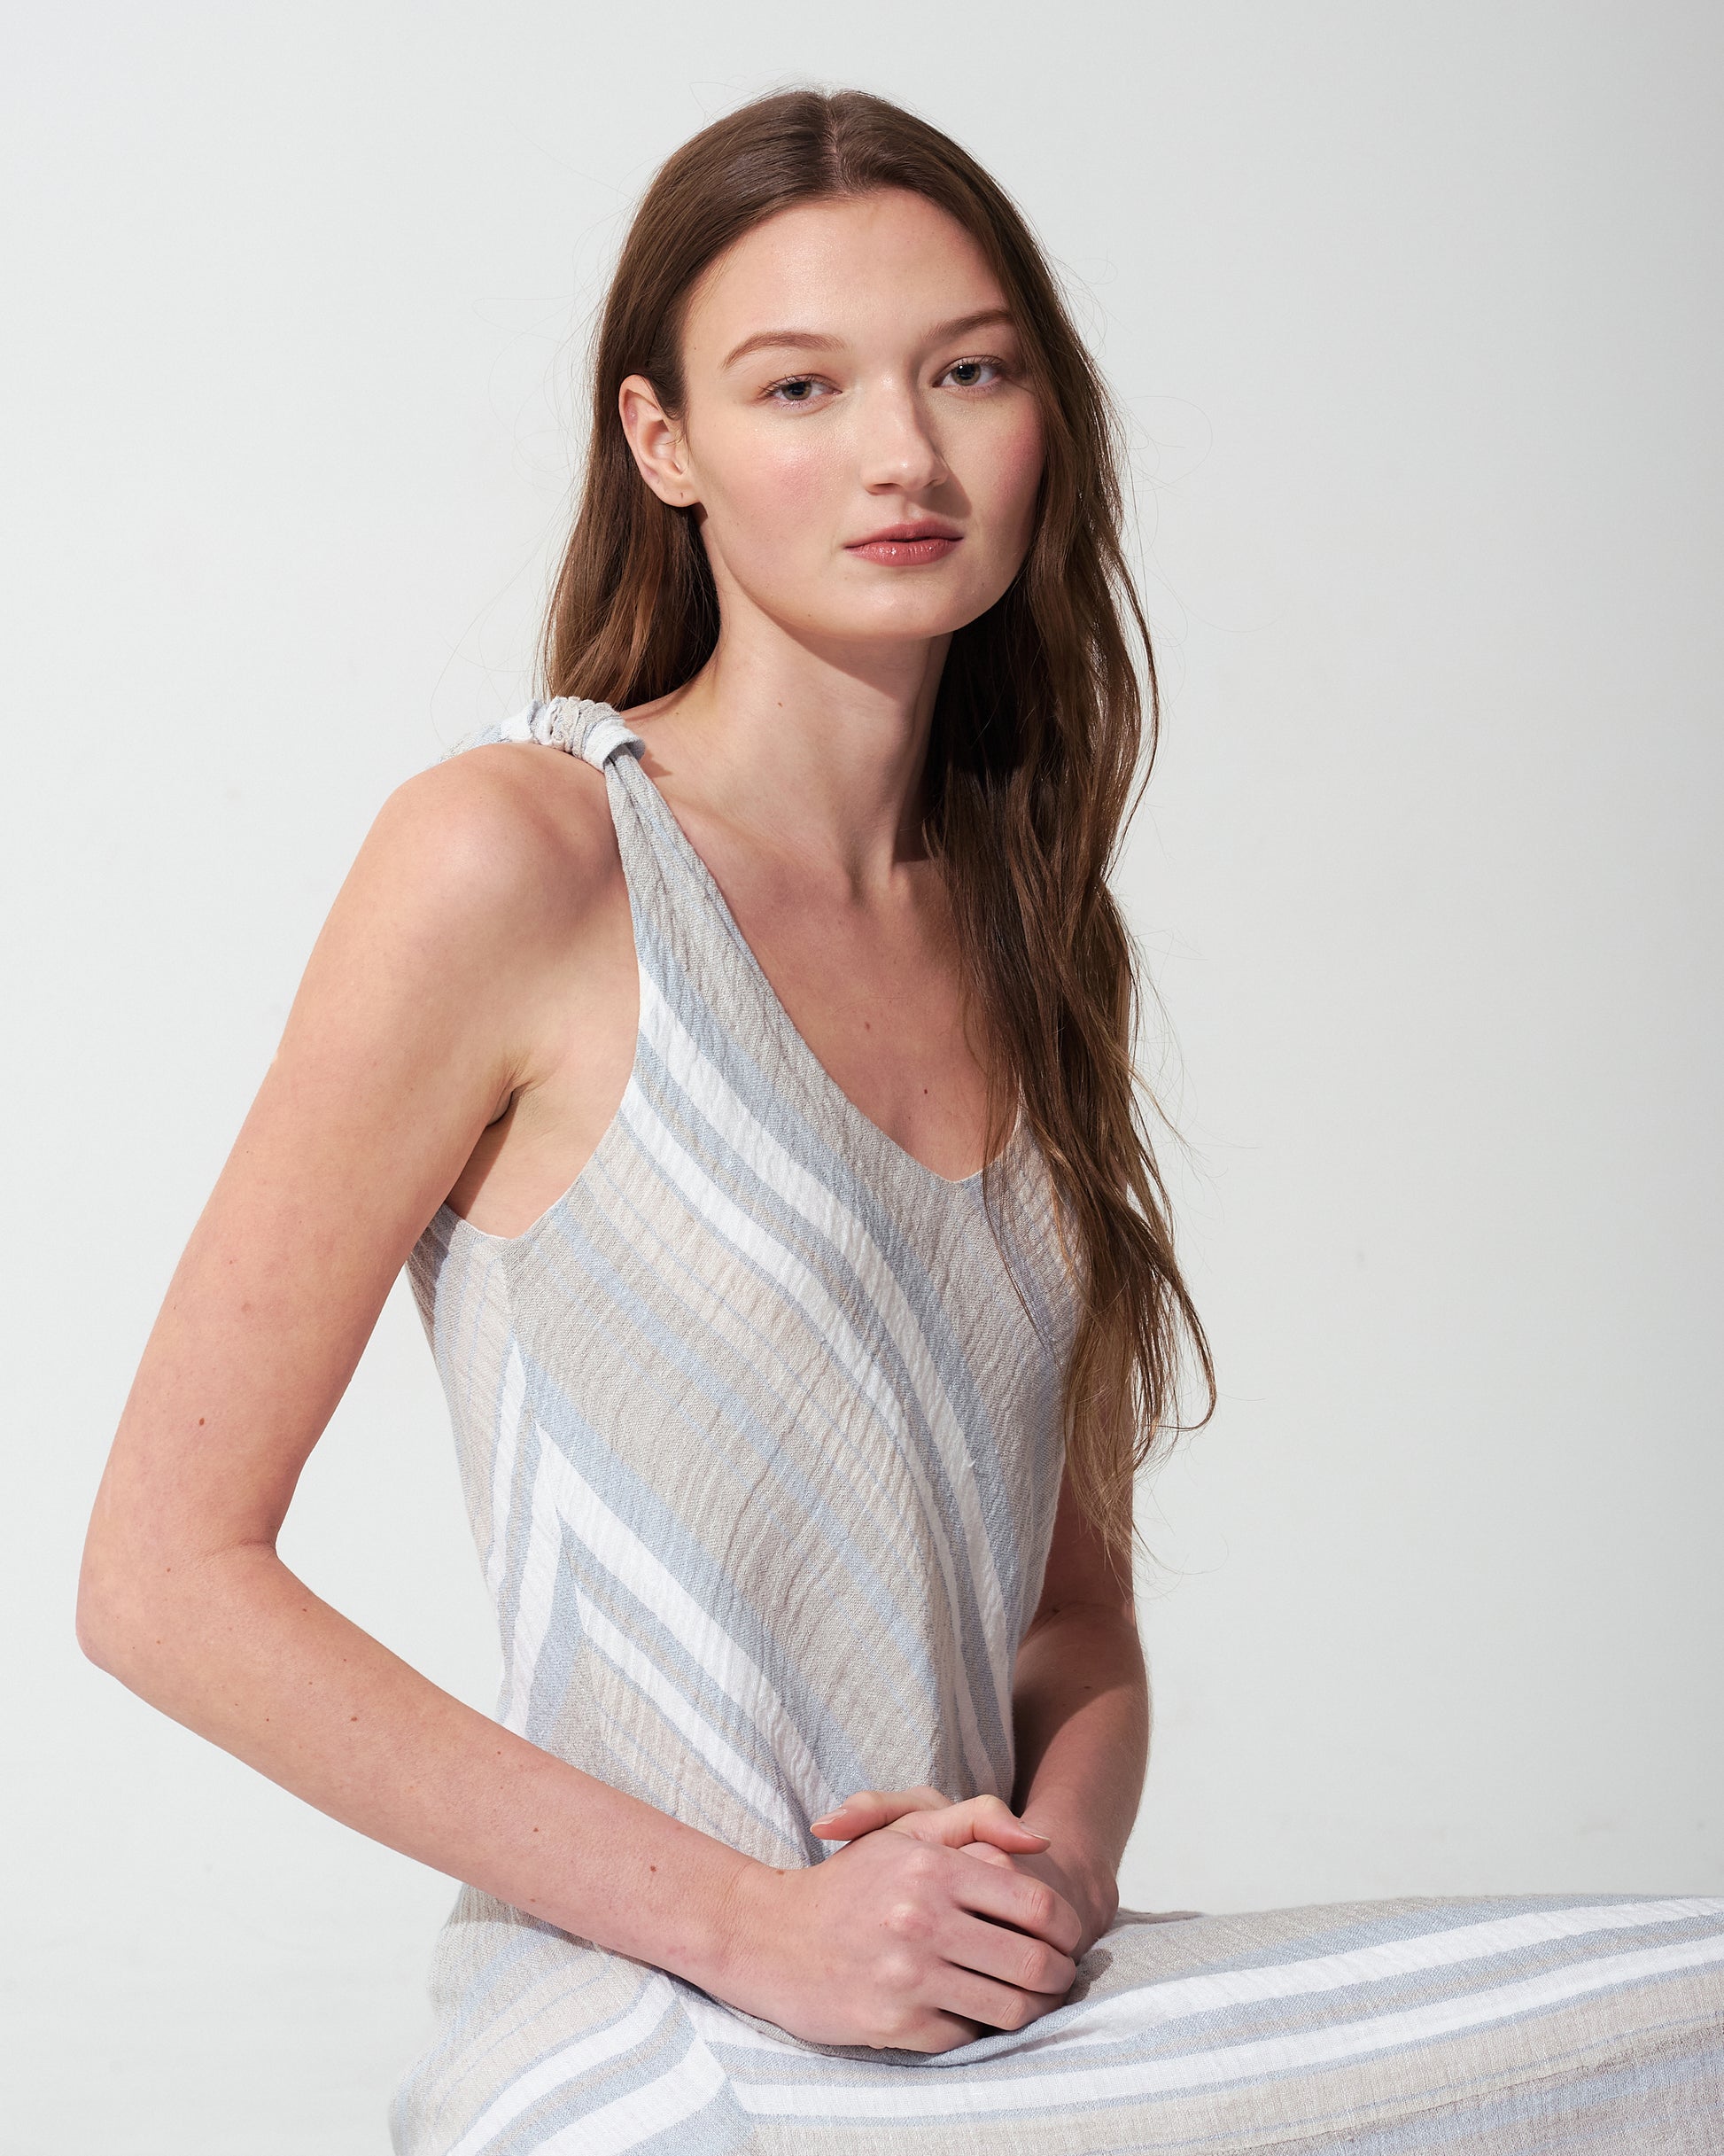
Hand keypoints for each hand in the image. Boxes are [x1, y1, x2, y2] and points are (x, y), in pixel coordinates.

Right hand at [708, 1790, 1082, 2052]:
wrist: (770, 1937)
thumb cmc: (850, 1880)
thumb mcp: (906, 1830)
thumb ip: (977, 1820)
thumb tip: (1040, 1841)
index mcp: (932, 1869)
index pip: (1036, 1905)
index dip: (1067, 1926)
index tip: (1069, 1936)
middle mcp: (922, 1922)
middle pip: (1033, 1963)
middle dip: (1060, 1974)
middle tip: (1062, 1975)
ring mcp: (908, 1978)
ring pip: (1009, 2009)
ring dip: (1034, 2009)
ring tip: (1035, 2000)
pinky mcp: (895, 2026)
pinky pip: (967, 2036)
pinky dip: (980, 2028)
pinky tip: (978, 2013)